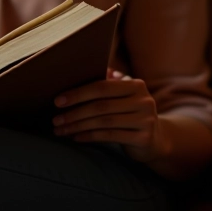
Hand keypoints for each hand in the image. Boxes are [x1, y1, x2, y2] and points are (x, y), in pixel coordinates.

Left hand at [52, 68, 169, 163]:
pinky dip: (90, 136)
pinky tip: (76, 137)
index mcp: (136, 85)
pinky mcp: (143, 138)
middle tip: (55, 119)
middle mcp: (144, 100)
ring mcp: (146, 120)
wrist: (156, 140)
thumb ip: (106, 84)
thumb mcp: (122, 97)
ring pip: (103, 122)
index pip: (102, 87)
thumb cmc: (130, 114)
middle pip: (101, 106)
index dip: (78, 93)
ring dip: (78, 126)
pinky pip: (110, 136)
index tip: (57, 101)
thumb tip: (78, 70)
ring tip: (60, 130)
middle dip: (74, 113)